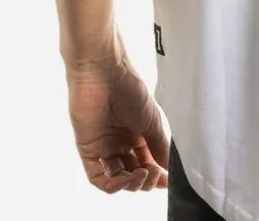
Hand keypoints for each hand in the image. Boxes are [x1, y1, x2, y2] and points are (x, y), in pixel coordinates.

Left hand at [67, 50, 169, 193]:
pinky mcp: (88, 152)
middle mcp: (121, 144)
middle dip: (146, 180)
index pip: (148, 164)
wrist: (105, 74)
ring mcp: (104, 148)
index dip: (157, 176)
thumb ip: (159, 147)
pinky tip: (125, 180)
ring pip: (117, 180)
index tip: (168, 182)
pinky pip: (99, 178)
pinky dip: (113, 185)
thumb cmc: (130, 89)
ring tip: (143, 175)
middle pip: (134, 175)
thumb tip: (169, 170)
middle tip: (154, 175)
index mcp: (137, 135)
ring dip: (131, 184)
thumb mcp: (152, 120)